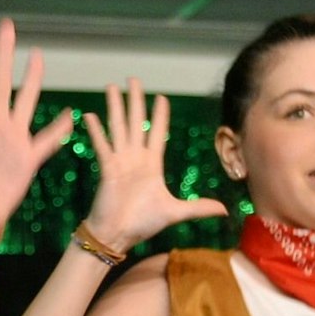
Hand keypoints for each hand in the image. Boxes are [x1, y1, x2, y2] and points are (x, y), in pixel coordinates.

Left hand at [0, 19, 72, 246]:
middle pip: (1, 79)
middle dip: (4, 52)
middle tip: (7, 25)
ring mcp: (12, 138)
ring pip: (26, 100)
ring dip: (32, 79)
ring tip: (37, 55)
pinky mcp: (28, 158)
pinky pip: (48, 140)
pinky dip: (59, 129)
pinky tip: (70, 116)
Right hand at [81, 79, 226, 250]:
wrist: (118, 235)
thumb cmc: (142, 224)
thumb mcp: (175, 212)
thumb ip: (198, 208)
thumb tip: (225, 211)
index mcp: (151, 164)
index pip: (156, 132)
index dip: (159, 114)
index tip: (160, 97)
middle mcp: (135, 158)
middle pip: (136, 122)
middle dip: (135, 100)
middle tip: (133, 80)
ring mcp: (120, 161)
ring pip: (118, 127)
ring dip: (115, 107)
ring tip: (111, 87)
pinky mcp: (107, 168)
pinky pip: (102, 145)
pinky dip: (96, 131)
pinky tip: (90, 115)